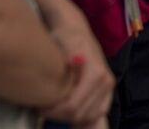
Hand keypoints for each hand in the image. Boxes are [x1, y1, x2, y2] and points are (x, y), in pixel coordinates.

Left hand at [40, 4, 113, 125]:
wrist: (77, 32)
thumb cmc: (67, 37)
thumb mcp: (66, 42)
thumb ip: (71, 53)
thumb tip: (74, 60)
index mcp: (97, 73)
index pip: (73, 106)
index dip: (54, 111)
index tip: (40, 107)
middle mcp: (106, 82)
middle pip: (80, 114)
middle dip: (60, 115)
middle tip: (44, 109)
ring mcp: (108, 88)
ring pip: (89, 117)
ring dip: (71, 117)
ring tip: (55, 110)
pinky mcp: (107, 91)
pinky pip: (97, 113)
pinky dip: (84, 117)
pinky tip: (70, 115)